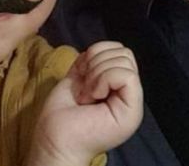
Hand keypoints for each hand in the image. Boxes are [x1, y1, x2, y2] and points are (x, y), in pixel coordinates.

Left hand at [27, 41, 142, 165]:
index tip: (82, 76)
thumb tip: (101, 48)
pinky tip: (93, 96)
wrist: (55, 140)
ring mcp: (133, 104)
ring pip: (125, 61)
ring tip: (88, 94)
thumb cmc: (62, 113)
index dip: (97, 53)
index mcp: (118, 85)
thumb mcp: (78, 76)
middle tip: (85, 87)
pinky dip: (104, 79)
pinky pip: (126, 75)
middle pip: (125, 52)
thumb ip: (92, 61)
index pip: (120, 50)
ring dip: (98, 72)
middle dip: (98, 62)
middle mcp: (129, 94)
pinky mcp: (132, 112)